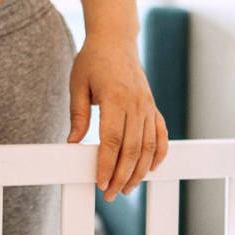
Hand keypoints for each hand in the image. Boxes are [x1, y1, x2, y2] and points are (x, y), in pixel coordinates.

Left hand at [66, 32, 169, 200]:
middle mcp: (136, 103)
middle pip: (132, 148)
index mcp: (116, 98)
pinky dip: (159, 153)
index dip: (108, 165)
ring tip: (128, 188)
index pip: (112, 140)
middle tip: (111, 195)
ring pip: (148, 145)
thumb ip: (78, 115)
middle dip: (122, 175)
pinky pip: (161, 134)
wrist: (115, 39)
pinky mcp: (153, 106)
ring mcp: (148, 105)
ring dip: (140, 170)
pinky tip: (151, 169)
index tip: (101, 183)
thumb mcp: (78, 85)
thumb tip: (73, 144)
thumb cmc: (92, 60)